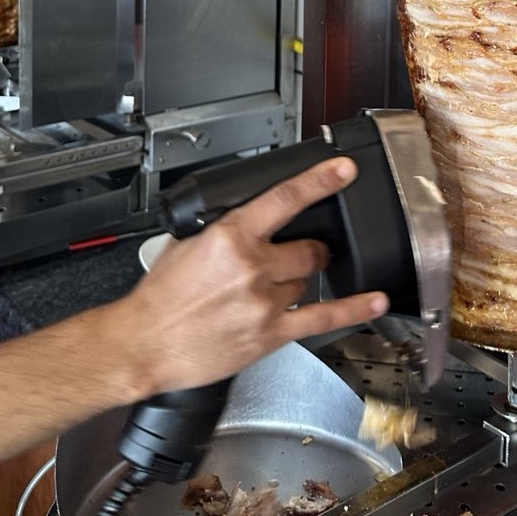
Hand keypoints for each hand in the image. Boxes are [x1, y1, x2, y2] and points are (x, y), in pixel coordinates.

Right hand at [111, 158, 388, 398]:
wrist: (142, 345)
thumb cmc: (159, 299)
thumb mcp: (185, 244)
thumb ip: (222, 229)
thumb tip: (248, 219)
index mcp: (230, 237)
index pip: (285, 199)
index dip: (319, 181)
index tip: (343, 170)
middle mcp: (252, 267)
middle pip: (307, 248)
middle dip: (307, 249)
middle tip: (295, 254)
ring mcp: (265, 302)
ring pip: (306, 280)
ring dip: (297, 281)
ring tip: (269, 290)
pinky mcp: (270, 334)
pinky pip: (322, 318)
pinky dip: (354, 309)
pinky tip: (373, 301)